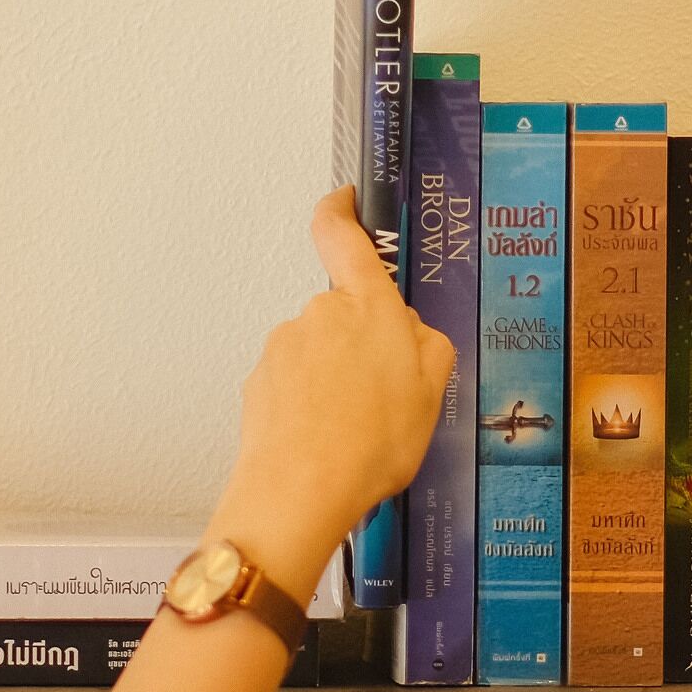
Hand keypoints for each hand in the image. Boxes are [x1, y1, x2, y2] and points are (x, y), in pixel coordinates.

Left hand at [210, 188, 454, 586]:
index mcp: (368, 306)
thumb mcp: (431, 393)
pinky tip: (328, 444)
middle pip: (345, 314)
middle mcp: (319, 314)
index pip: (342, 235)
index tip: (345, 200)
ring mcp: (284, 347)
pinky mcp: (260, 382)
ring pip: (320, 354)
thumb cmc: (370, 443)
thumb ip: (428, 348)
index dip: (340, 209)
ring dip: (337, 382)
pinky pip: (295, 387)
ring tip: (357, 432)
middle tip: (386, 396)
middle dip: (364, 345)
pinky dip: (311, 408)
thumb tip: (412, 333)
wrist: (300, 491)